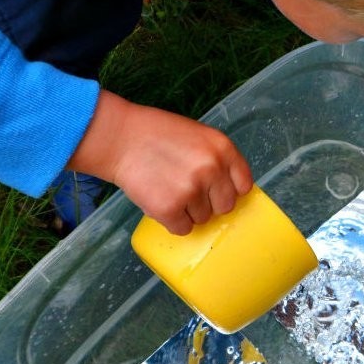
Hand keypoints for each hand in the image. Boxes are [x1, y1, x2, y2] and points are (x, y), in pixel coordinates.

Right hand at [67, 90, 252, 234]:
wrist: (119, 138)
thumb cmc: (157, 134)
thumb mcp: (198, 136)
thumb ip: (217, 160)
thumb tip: (229, 190)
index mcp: (223, 148)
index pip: (244, 185)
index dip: (230, 190)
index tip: (217, 191)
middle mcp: (212, 169)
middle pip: (226, 207)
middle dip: (209, 204)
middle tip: (187, 191)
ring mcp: (191, 190)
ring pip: (202, 219)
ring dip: (187, 211)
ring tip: (168, 190)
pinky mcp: (170, 209)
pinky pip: (182, 229)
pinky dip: (172, 221)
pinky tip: (160, 201)